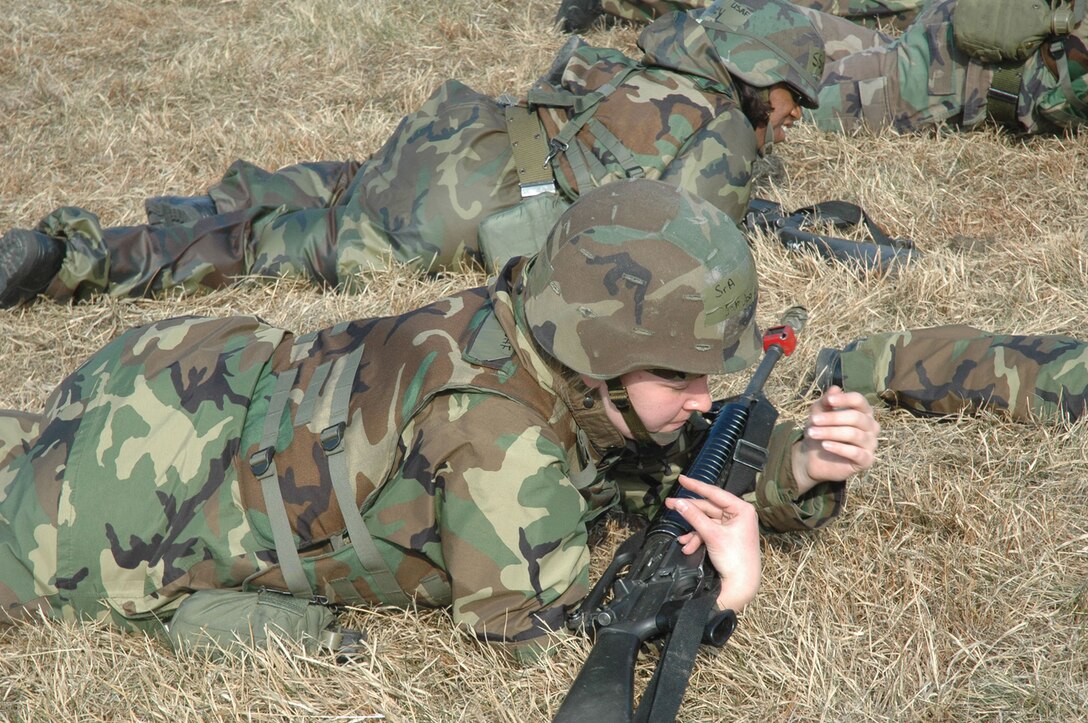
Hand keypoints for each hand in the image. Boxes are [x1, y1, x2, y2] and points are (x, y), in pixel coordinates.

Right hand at [664, 475, 760, 611]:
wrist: (742, 585)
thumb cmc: (734, 558)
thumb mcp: (711, 535)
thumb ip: (694, 516)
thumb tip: (678, 503)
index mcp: (741, 509)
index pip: (714, 493)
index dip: (696, 485)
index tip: (681, 479)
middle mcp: (739, 515)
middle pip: (708, 508)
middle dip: (689, 512)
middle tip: (669, 505)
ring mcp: (733, 526)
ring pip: (706, 522)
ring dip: (693, 531)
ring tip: (681, 539)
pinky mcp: (727, 537)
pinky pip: (708, 532)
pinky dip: (698, 538)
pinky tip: (688, 547)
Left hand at [792, 385, 879, 492]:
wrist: (814, 458)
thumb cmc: (820, 431)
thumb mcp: (818, 414)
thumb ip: (826, 402)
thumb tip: (835, 389)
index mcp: (863, 411)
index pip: (859, 400)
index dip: (844, 399)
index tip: (828, 401)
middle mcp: (871, 426)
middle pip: (856, 417)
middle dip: (832, 418)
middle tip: (813, 421)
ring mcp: (871, 443)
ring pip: (854, 434)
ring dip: (830, 432)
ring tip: (812, 433)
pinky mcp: (867, 460)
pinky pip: (856, 452)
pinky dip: (839, 448)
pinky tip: (825, 445)